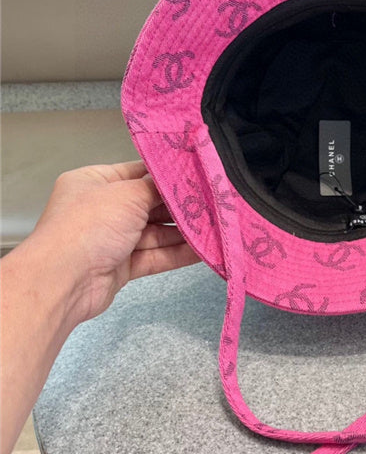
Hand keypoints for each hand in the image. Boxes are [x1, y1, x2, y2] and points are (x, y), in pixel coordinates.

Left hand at [29, 161, 198, 327]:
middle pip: (150, 204)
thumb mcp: (127, 194)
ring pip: (156, 232)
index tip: (197, 175)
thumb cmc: (87, 227)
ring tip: (214, 227)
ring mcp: (112, 239)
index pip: (139, 172)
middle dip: (180, 206)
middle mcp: (103, 208)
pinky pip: (155, 256)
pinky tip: (202, 250)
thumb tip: (179, 182)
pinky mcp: (122, 265)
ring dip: (183, 232)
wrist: (63, 281)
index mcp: (95, 182)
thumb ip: (158, 187)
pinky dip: (178, 253)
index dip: (167, 175)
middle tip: (213, 203)